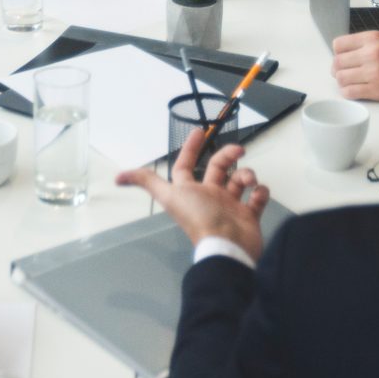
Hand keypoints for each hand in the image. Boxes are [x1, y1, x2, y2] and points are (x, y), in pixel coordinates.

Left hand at [116, 128, 269, 260]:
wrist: (227, 246)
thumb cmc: (199, 218)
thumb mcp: (170, 195)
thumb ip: (147, 182)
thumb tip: (117, 177)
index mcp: (191, 191)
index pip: (186, 165)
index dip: (190, 148)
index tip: (199, 131)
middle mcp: (209, 197)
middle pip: (217, 168)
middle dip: (228, 156)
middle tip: (239, 151)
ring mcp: (230, 206)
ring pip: (239, 181)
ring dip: (246, 174)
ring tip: (248, 180)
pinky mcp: (248, 216)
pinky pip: (257, 198)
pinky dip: (261, 192)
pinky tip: (258, 192)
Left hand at [331, 31, 378, 102]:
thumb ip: (367, 43)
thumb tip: (346, 51)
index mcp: (373, 38)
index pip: (338, 44)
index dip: (338, 53)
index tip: (343, 58)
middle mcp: (371, 53)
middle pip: (336, 62)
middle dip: (338, 69)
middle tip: (344, 72)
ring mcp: (374, 72)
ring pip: (341, 78)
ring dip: (343, 82)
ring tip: (351, 82)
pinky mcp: (377, 89)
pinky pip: (350, 92)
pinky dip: (348, 93)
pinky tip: (356, 91)